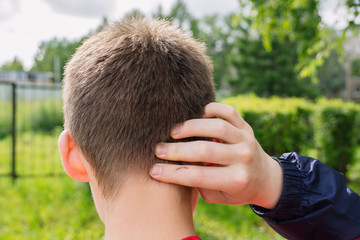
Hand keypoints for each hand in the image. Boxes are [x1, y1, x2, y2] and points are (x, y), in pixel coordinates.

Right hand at [150, 102, 282, 208]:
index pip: (197, 176)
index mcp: (236, 180)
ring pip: (216, 127)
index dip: (172, 174)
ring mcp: (246, 139)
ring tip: (173, 132)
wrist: (265, 178)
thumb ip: (198, 182)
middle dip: (176, 150)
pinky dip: (212, 109)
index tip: (153, 171)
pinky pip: (228, 112)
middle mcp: (243, 158)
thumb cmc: (235, 190)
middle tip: (157, 149)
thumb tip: (171, 167)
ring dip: (191, 127)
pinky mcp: (246, 126)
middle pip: (204, 151)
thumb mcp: (217, 195)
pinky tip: (197, 115)